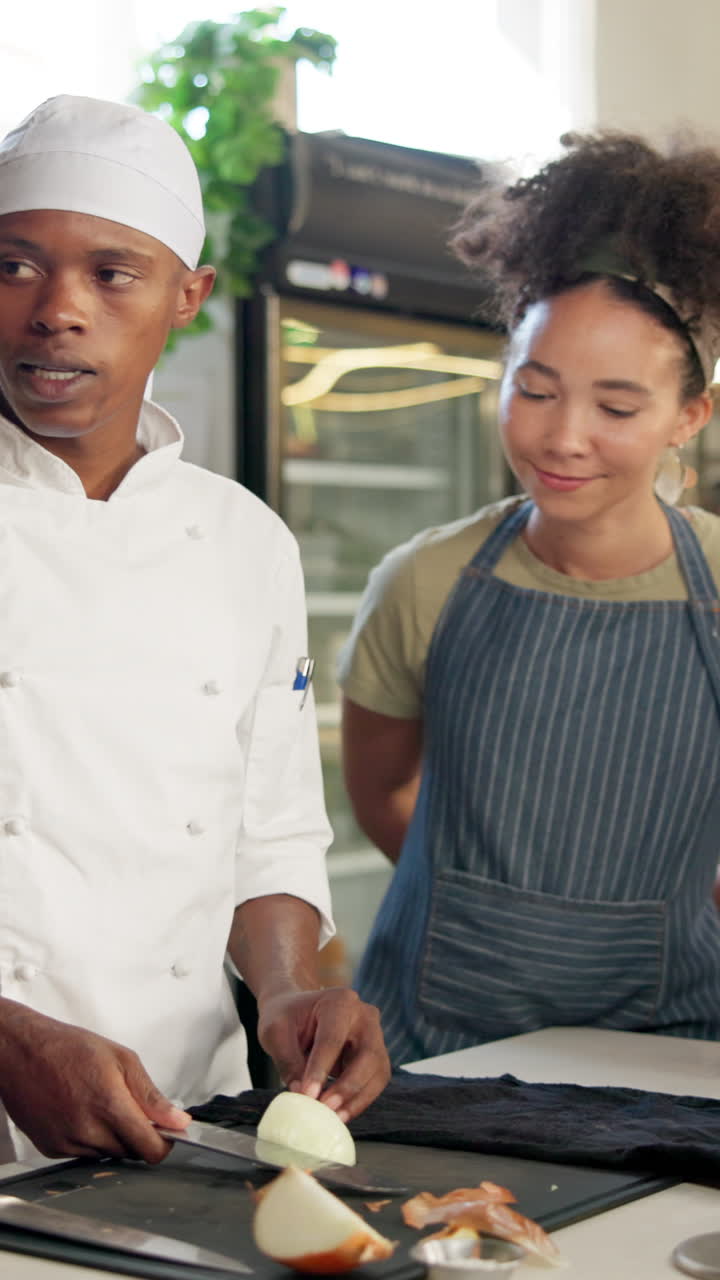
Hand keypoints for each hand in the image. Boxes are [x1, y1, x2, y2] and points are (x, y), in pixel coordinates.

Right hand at [0, 1001, 189, 1161]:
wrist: (22, 1052)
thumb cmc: (68, 1048)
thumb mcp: (121, 1059)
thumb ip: (151, 1095)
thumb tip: (178, 1119)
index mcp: (109, 1106)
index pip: (149, 1149)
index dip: (163, 1143)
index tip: (166, 1133)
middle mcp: (87, 1131)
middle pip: (130, 1153)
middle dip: (137, 1135)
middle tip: (127, 1106)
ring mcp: (67, 1144)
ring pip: (107, 1155)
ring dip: (113, 1138)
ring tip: (99, 1104)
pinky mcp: (51, 1150)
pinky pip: (83, 1155)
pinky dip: (90, 1140)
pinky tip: (81, 1113)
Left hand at [256, 987, 389, 1121]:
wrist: (295, 1010)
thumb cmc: (285, 1017)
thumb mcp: (275, 1033)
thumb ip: (288, 1062)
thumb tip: (301, 1094)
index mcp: (339, 1001)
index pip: (333, 1038)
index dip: (321, 1069)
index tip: (308, 1095)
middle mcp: (363, 1015)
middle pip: (368, 1054)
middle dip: (348, 1086)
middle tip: (326, 1108)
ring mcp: (374, 1035)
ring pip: (377, 1072)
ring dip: (357, 1098)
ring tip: (333, 1117)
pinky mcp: (375, 1055)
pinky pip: (375, 1082)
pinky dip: (359, 1101)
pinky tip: (340, 1114)